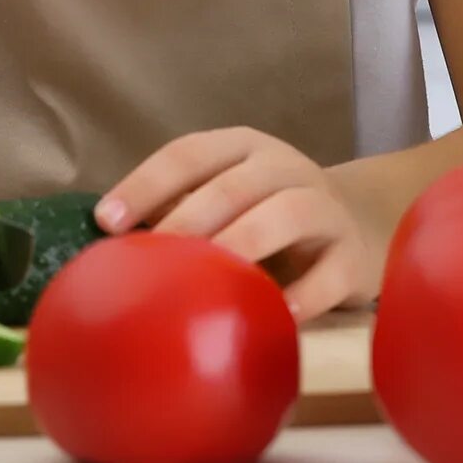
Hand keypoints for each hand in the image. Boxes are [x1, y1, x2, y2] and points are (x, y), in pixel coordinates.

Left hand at [99, 128, 381, 320]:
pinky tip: (278, 314)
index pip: (188, 154)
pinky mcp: (352, 256)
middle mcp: (284, 168)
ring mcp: (324, 208)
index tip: (105, 221)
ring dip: (242, 244)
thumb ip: (178, 213)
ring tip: (208, 279)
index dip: (145, 184)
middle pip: (234, 185)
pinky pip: (330, 275)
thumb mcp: (226, 199)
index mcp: (242, 148)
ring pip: (286, 214)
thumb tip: (106, 250)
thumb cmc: (265, 217)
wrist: (357, 226)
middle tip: (151, 256)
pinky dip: (305, 295)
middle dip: (187, 220)